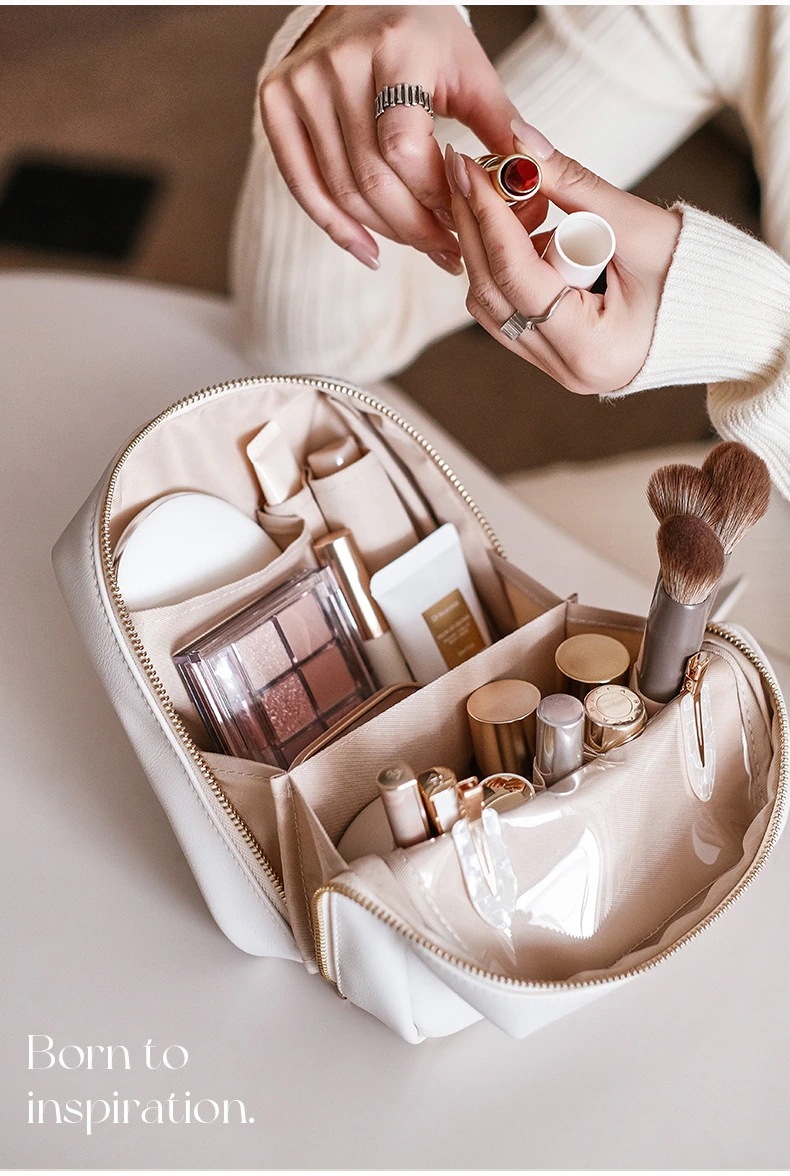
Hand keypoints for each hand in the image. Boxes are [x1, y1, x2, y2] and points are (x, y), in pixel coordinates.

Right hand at [259, 6, 530, 273]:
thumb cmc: (426, 40)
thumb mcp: (470, 71)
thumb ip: (502, 125)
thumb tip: (535, 174)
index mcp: (394, 48)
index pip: (405, 149)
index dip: (435, 198)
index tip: (465, 222)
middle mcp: (338, 63)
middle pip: (372, 180)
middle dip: (416, 228)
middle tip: (448, 251)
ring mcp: (300, 82)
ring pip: (342, 191)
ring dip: (386, 233)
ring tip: (423, 248)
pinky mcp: (274, 101)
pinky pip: (303, 185)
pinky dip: (336, 227)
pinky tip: (368, 251)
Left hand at [446, 120, 681, 393]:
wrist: (727, 318)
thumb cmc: (697, 274)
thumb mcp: (638, 225)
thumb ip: (574, 183)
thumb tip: (519, 139)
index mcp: (592, 349)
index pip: (517, 275)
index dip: (488, 216)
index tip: (468, 166)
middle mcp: (568, 372)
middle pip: (493, 296)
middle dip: (476, 229)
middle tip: (465, 171)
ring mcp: (559, 372)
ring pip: (493, 309)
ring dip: (490, 251)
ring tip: (508, 199)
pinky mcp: (557, 359)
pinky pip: (511, 315)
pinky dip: (507, 271)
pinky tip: (523, 231)